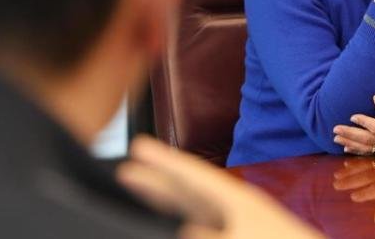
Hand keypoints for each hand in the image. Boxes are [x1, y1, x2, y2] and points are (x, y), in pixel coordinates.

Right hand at [117, 135, 322, 238]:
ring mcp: (242, 223)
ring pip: (197, 209)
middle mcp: (238, 208)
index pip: (192, 174)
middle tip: (128, 170)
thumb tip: (178, 226)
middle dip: (158, 181)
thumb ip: (206, 234)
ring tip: (145, 196)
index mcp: (237, 199)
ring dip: (170, 203)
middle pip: (189, 190)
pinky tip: (179, 223)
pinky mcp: (246, 234)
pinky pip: (208, 224)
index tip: (139, 146)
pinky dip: (189, 220)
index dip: (163, 161)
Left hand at [332, 93, 374, 154]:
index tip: (352, 117)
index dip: (364, 123)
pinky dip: (357, 151)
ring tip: (336, 138)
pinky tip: (347, 148)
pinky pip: (370, 154)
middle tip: (336, 129)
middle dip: (351, 134)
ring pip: (368, 148)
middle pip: (369, 139)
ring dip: (350, 143)